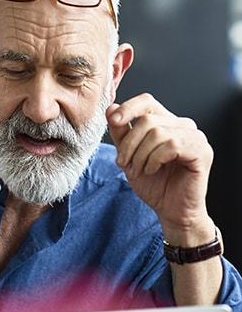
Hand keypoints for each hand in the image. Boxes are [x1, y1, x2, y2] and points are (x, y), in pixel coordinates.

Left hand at [106, 93, 213, 244]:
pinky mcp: (201, 151)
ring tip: (139, 169)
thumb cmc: (152, 183)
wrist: (169, 210)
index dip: (128, 108)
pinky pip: (171, 145)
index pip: (147, 101)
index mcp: (166, 122)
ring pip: (157, 132)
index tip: (113, 122)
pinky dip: (155, 159)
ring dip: (140, 155)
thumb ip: (120, 132)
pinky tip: (153, 170)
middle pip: (147, 119)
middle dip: (129, 143)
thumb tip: (111, 108)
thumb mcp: (128, 155)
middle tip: (124, 163)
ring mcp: (195, 137)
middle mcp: (183, 125)